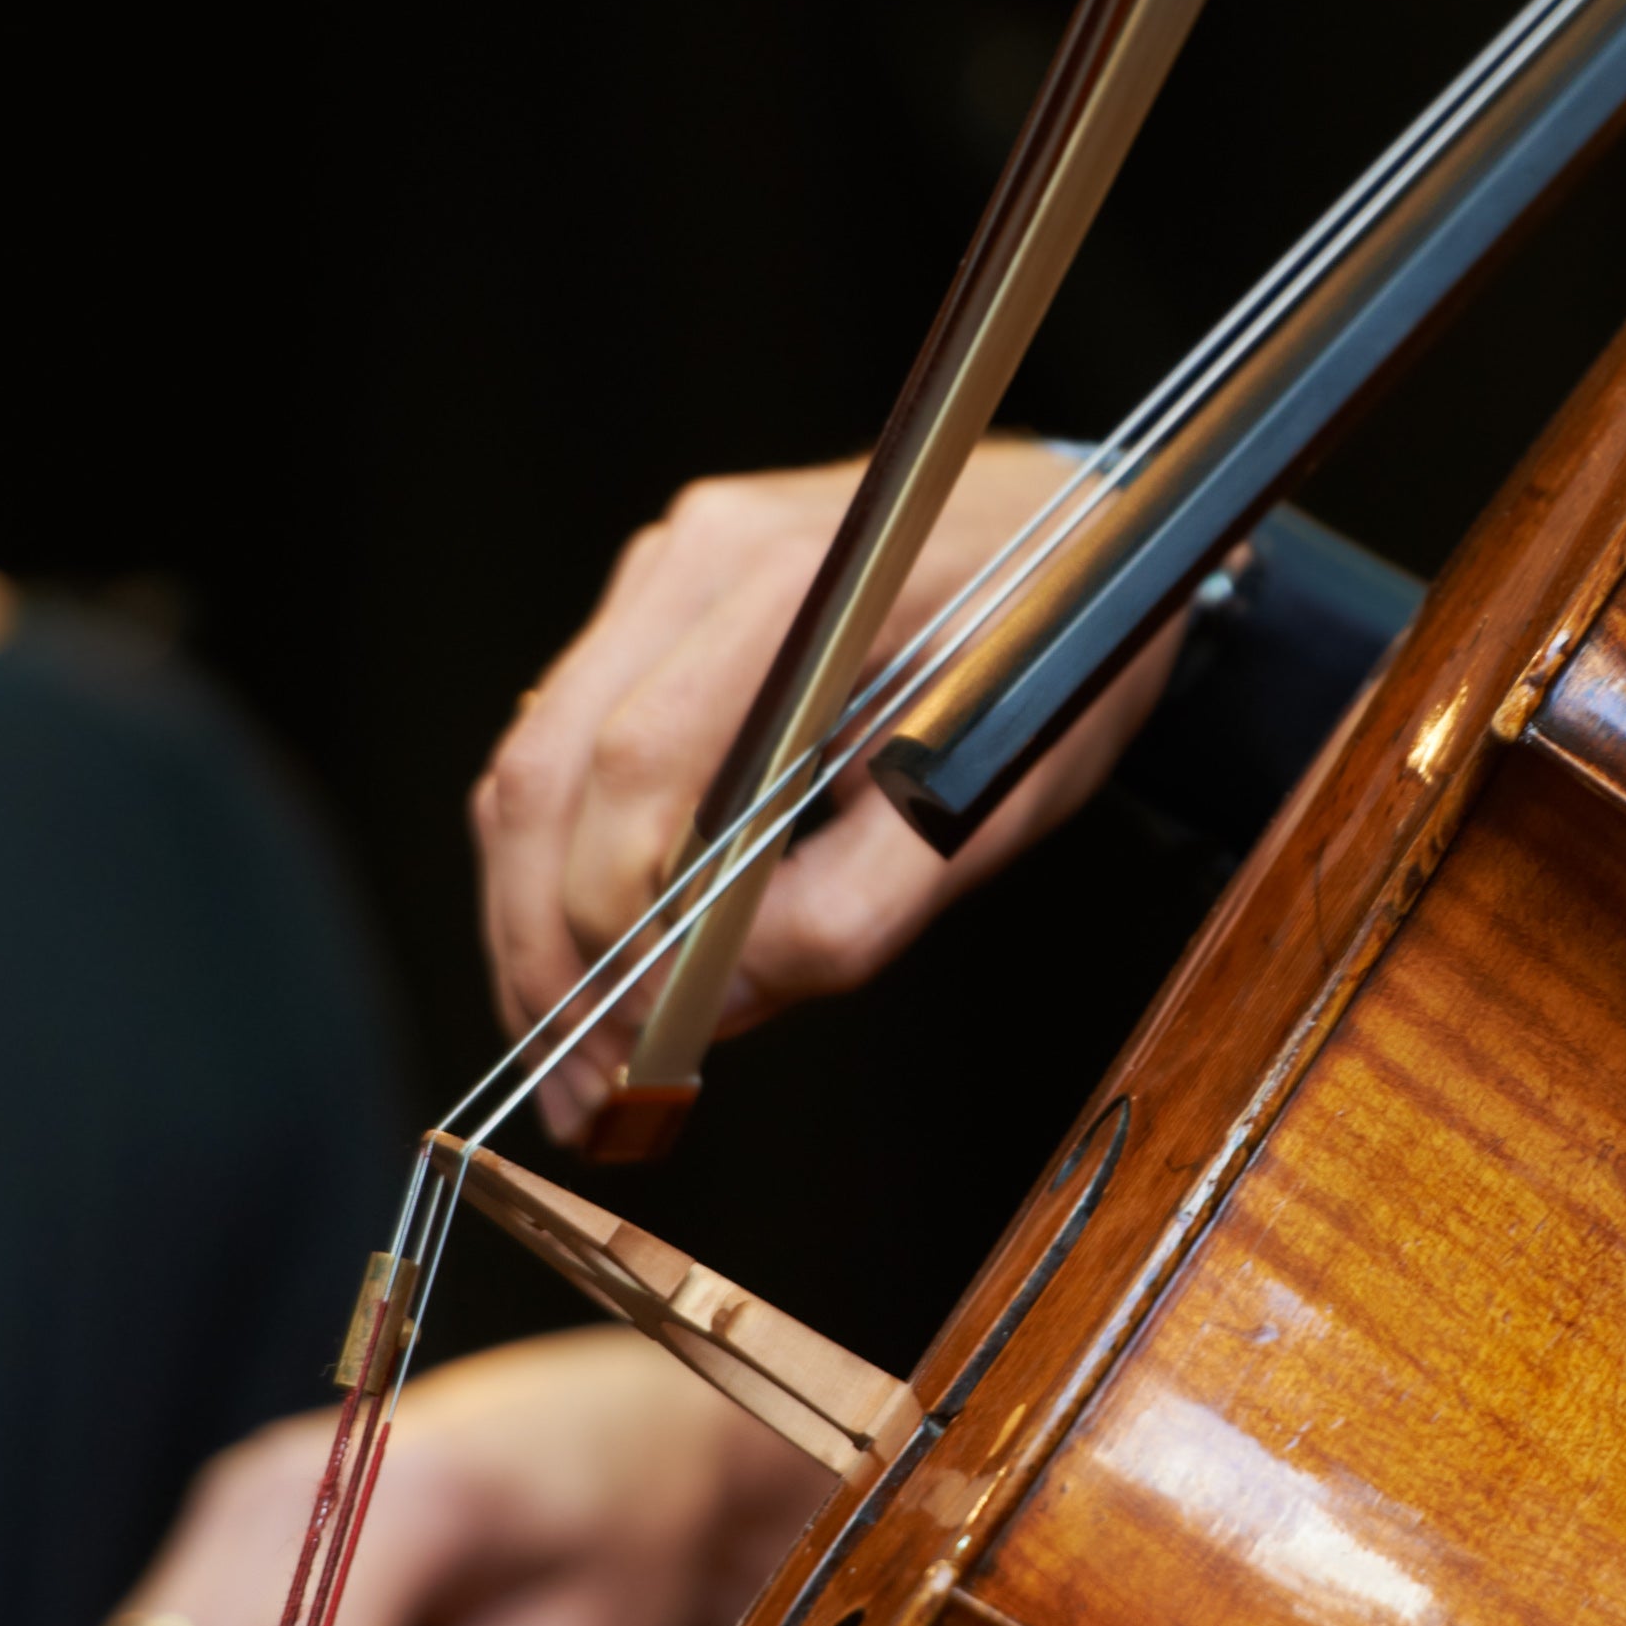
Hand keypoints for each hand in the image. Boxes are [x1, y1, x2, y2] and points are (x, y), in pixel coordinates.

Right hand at [473, 440, 1179, 1136]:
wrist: (1095, 537)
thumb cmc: (1062, 660)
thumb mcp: (994, 800)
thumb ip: (855, 906)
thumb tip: (713, 1002)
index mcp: (791, 584)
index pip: (640, 761)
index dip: (620, 917)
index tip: (648, 1040)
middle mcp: (699, 558)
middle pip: (547, 767)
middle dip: (548, 946)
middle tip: (584, 1088)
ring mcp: (664, 573)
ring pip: (530, 765)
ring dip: (532, 923)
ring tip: (570, 1061)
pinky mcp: (655, 612)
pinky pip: (564, 748)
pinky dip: (558, 869)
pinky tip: (586, 968)